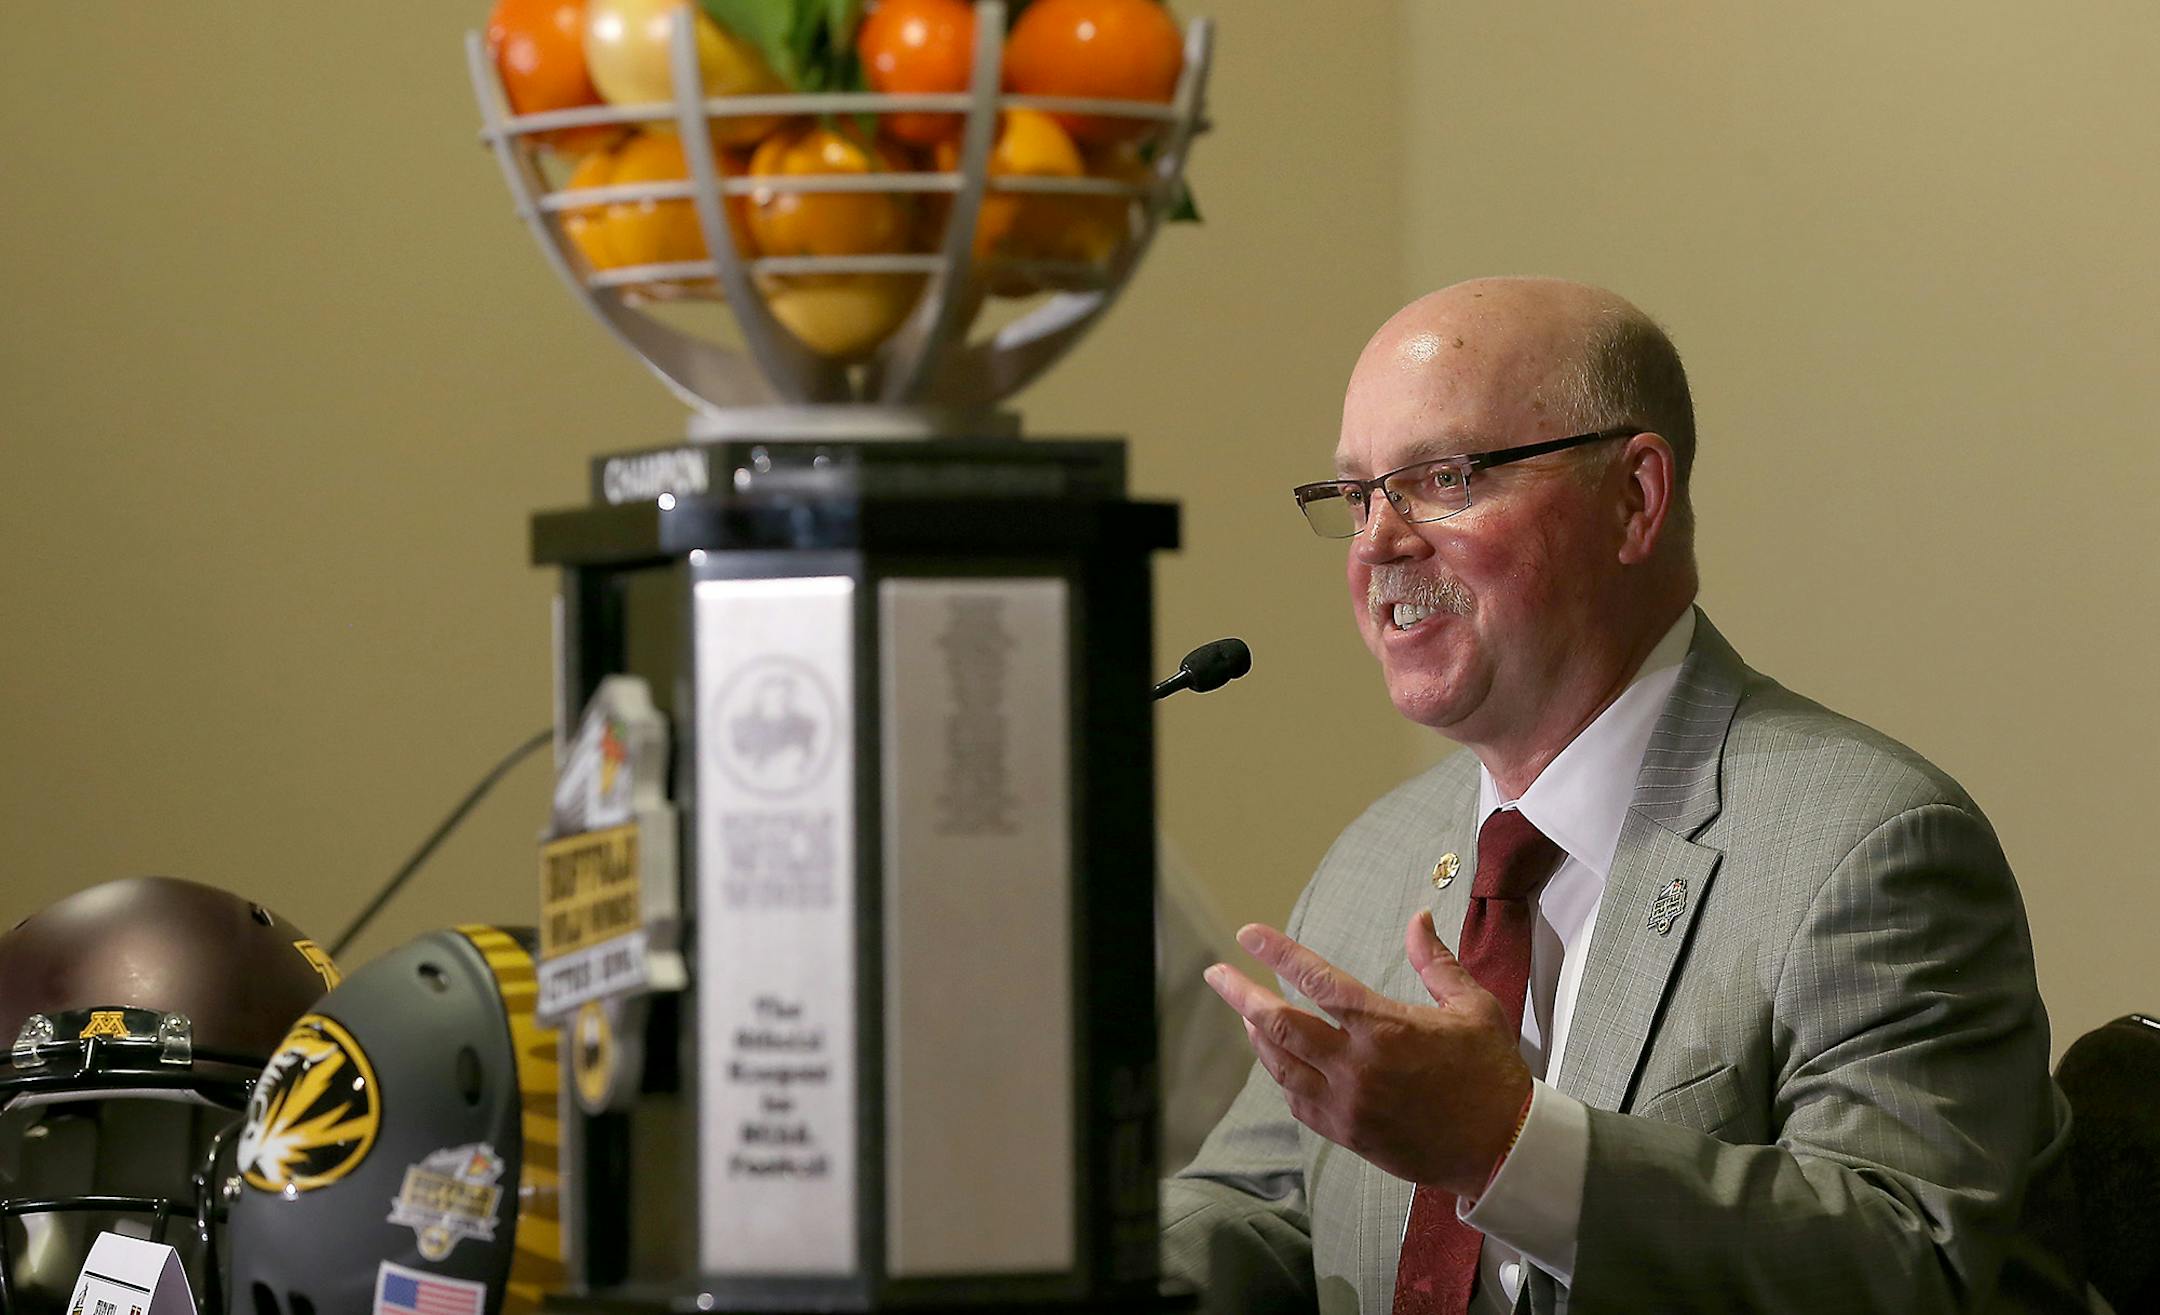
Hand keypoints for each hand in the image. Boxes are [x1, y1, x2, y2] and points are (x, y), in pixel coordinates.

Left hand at [1204, 911, 1531, 1197]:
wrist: (1502, 1148)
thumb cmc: (1491, 1073)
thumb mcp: (1473, 1006)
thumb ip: (1436, 962)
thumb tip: (1419, 919)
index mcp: (1386, 1028)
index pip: (1318, 981)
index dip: (1279, 953)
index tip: (1249, 935)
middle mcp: (1358, 1066)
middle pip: (1281, 1024)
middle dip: (1242, 995)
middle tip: (1217, 974)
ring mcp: (1348, 1104)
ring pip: (1281, 1065)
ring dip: (1257, 1036)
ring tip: (1244, 1014)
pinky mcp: (1348, 1134)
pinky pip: (1298, 1102)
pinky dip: (1282, 1076)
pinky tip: (1278, 1060)